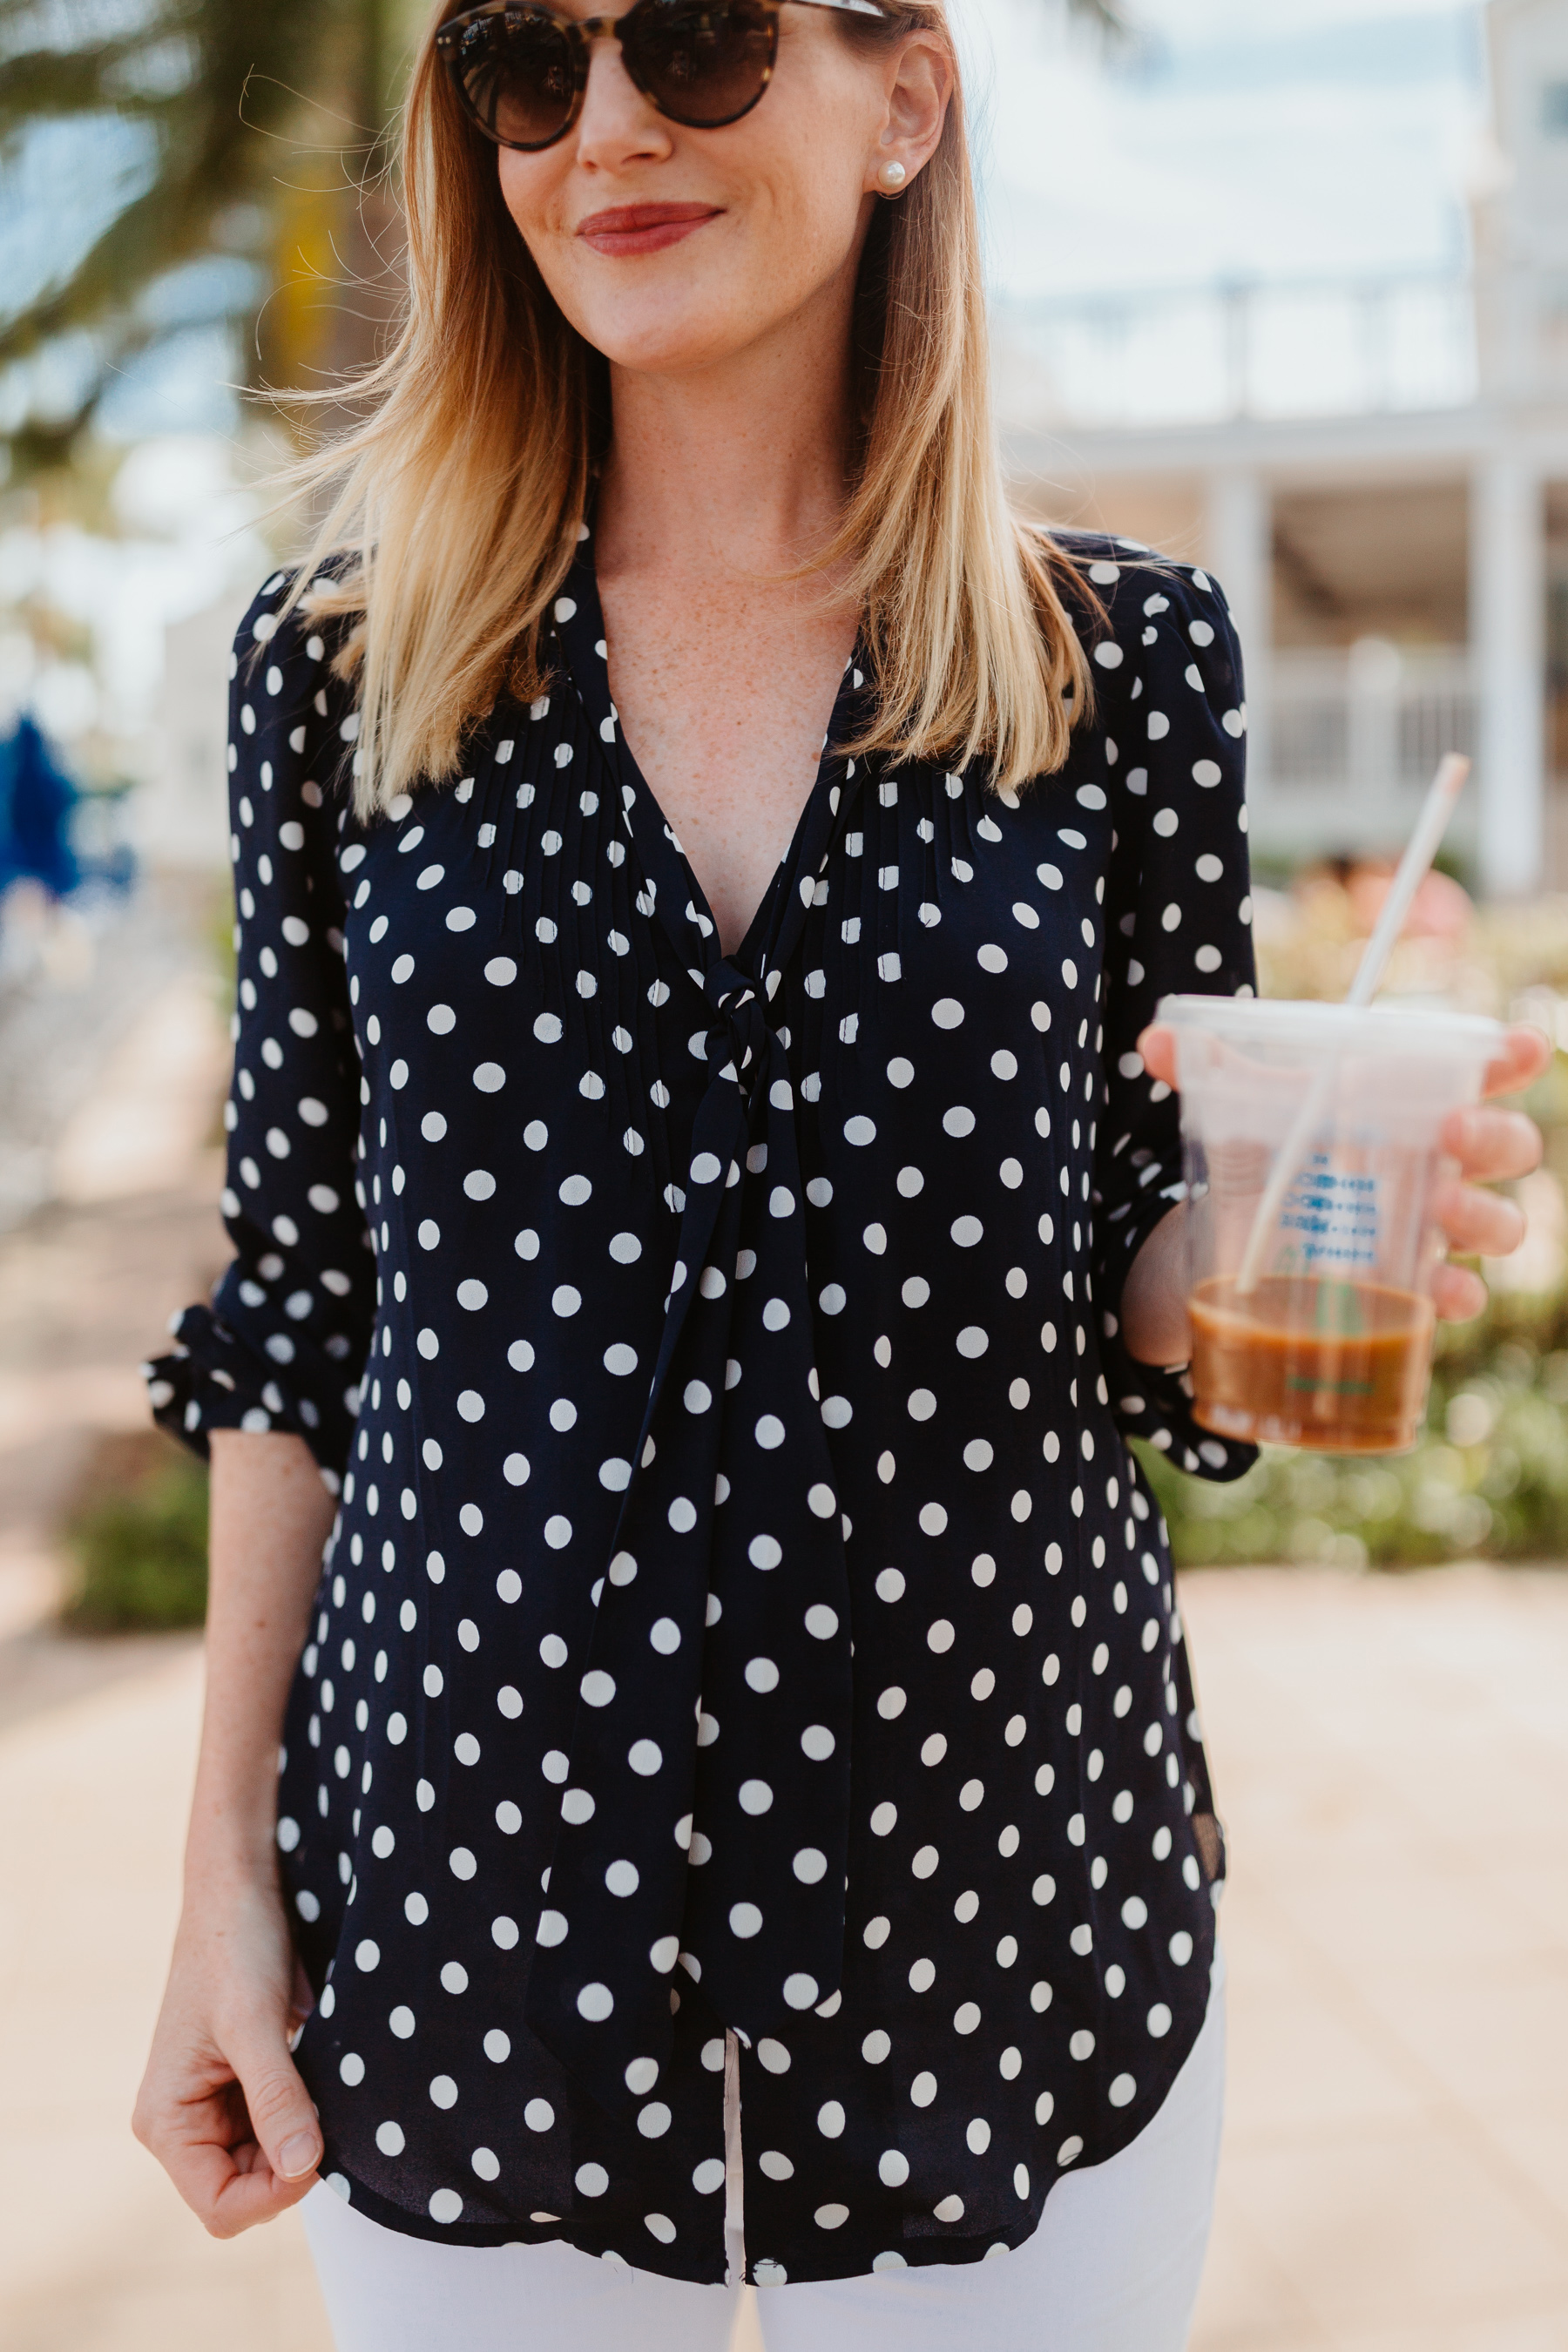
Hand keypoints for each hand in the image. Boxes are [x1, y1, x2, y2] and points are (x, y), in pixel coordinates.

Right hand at [132, 1868, 321, 2235]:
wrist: (239, 1891)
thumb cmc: (234, 1947)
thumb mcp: (255, 2022)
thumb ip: (276, 2097)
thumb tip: (303, 2169)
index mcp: (166, 2122)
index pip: (221, 2206)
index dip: (275, 2193)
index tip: (321, 2150)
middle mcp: (182, 2124)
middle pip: (247, 2191)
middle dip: (292, 2165)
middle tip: (328, 2111)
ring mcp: (212, 2107)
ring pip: (268, 2164)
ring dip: (302, 2138)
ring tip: (322, 2085)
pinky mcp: (242, 2086)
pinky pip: (278, 2128)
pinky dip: (305, 2114)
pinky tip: (320, 2078)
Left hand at [1135, 1019, 1550, 1327]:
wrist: (1245, 1228)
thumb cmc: (1273, 1148)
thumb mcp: (1245, 1107)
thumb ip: (1210, 1070)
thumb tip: (1154, 1041)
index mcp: (1412, 1102)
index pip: (1481, 1071)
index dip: (1512, 1058)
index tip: (1519, 1048)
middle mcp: (1439, 1162)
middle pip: (1508, 1146)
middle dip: (1497, 1136)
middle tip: (1454, 1130)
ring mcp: (1433, 1228)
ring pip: (1498, 1224)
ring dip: (1485, 1215)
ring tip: (1443, 1206)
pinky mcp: (1412, 1287)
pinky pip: (1457, 1296)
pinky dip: (1455, 1294)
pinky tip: (1439, 1292)